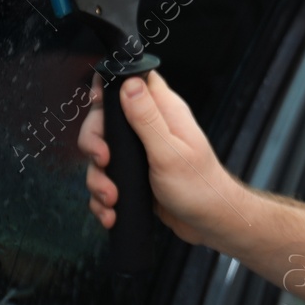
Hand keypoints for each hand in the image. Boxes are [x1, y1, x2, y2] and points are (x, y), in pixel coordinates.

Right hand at [78, 69, 243, 250]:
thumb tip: (129, 83)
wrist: (210, 223)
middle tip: (103, 160)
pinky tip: (110, 210)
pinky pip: (108, 179)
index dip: (111, 84)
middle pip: (107, 120)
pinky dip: (103, 197)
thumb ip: (147, 118)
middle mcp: (152, 129)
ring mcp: (142, 153)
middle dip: (95, 143)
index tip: (96, 102)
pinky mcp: (136, 175)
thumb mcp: (169, 152)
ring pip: (103, 154)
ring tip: (111, 198)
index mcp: (165, 113)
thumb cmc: (199, 188)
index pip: (135, 81)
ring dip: (98, 179)